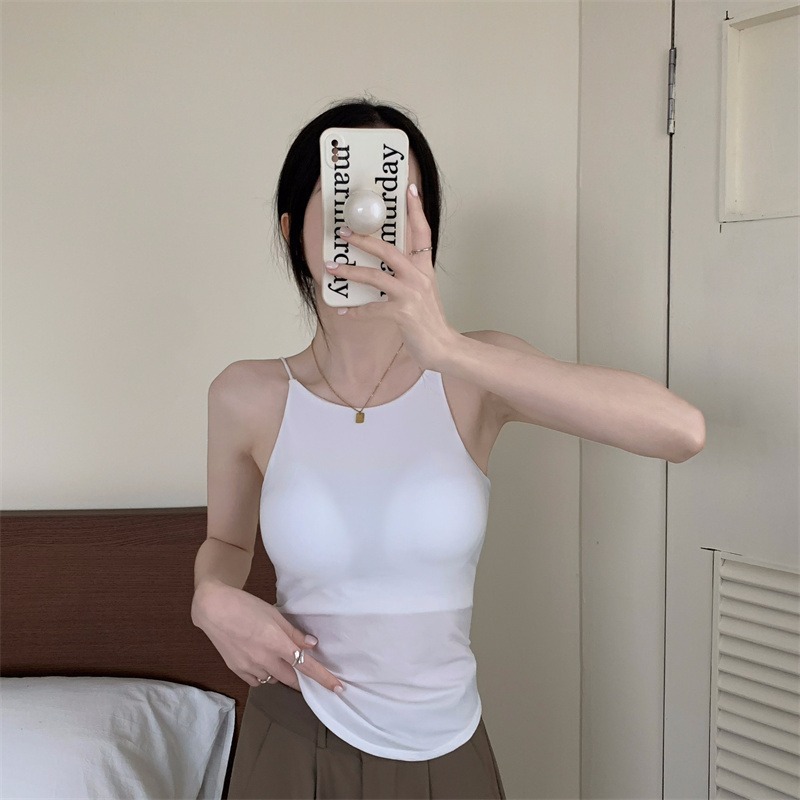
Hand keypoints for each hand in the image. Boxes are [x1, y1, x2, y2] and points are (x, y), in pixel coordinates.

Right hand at [192, 581, 343, 693]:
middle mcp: (264, 660)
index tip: (337, 688)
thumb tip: (312, 646)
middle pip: (292, 679)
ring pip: (274, 680)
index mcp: (276, 643)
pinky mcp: (237, 670)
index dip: (323, 678)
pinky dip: (265, 675)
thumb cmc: (245, 606)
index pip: (306, 666)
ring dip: (283, 675)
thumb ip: (293, 633)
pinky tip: (264, 663)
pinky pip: (257, 681)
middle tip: (309, 674)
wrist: (213, 609)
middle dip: (303, 680)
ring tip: (281, 660)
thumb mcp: (274, 614)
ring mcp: (249, 667)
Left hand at [323, 183, 457, 370]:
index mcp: (424, 268)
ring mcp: (411, 294)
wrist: (444, 347)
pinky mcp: (403, 314)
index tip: (409, 189)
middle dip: (363, 239)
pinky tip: (343, 311)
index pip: (422, 232)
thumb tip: (383, 267)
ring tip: (331, 268)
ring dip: (350, 272)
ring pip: (375, 276)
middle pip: (388, 249)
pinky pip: (372, 309)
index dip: (416, 210)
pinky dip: (356, 311)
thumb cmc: (429, 321)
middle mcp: (419, 277)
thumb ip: (408, 276)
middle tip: (344, 232)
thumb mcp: (423, 292)